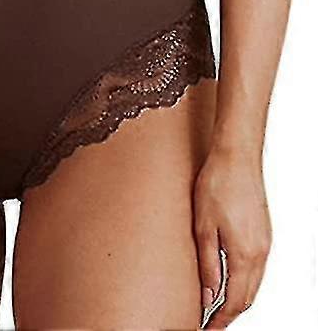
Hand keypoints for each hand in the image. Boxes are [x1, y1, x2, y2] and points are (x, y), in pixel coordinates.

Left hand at [193, 146, 271, 327]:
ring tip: (215, 305)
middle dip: (229, 314)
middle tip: (208, 322)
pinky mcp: (263, 232)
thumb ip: (208, 265)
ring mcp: (265, 242)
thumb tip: (208, 297)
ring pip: (254, 283)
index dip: (220, 320)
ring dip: (237, 298)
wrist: (237, 155)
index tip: (205, 328)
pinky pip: (257, 267)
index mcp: (245, 255)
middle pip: (248, 297)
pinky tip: (229, 278)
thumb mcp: (203, 227)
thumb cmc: (217, 184)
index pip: (235, 302)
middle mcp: (260, 253)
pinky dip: (244, 281)